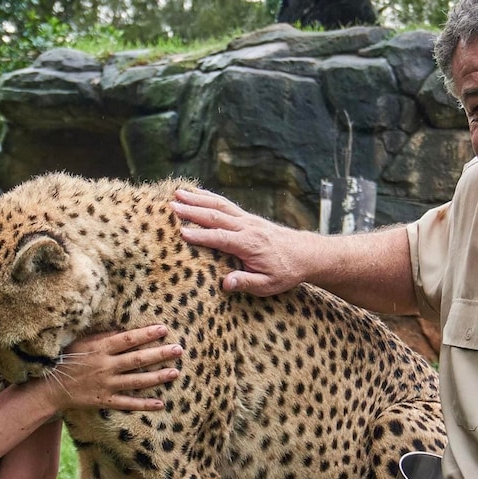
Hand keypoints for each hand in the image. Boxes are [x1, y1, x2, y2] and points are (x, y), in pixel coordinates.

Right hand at [37, 324, 181, 411]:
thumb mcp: (82, 342)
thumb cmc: (67, 360)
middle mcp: (105, 367)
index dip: (146, 334)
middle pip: (137, 360)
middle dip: (159, 354)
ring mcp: (106, 385)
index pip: (128, 339)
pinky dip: (144, 404)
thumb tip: (125, 327)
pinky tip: (160, 403)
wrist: (50, 388)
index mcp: (100, 349)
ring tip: (175, 372)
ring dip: (157, 377)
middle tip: (178, 350)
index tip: (164, 329)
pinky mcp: (104, 400)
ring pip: (136, 381)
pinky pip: (127, 403)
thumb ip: (103, 336)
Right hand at [171, 188, 309, 295]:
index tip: (181, 232)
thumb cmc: (286, 272)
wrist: (306, 254)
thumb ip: (246, 283)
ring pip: (220, 206)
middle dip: (193, 211)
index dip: (201, 236)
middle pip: (217, 217)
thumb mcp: (269, 285)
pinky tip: (197, 193)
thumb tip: (225, 283)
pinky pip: (226, 205)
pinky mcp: (248, 218)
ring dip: (198, 199)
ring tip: (177, 193)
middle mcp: (247, 228)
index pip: (221, 238)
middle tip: (171, 206)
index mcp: (250, 245)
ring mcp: (248, 220)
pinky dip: (210, 197)